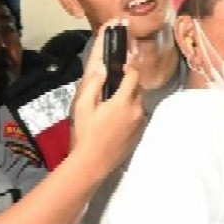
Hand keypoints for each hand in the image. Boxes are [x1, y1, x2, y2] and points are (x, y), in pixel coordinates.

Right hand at [70, 21, 144, 176]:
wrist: (94, 161)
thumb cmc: (86, 132)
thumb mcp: (83, 105)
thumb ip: (94, 84)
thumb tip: (103, 67)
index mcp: (123, 101)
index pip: (134, 75)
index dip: (129, 66)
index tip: (122, 63)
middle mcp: (137, 110)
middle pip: (138, 88)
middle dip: (130, 81)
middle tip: (116, 79)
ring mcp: (140, 122)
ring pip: (139, 101)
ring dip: (130, 96)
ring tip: (114, 98)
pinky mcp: (140, 132)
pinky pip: (139, 114)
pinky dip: (131, 109)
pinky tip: (116, 115)